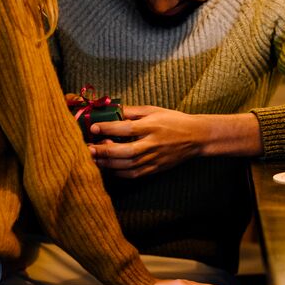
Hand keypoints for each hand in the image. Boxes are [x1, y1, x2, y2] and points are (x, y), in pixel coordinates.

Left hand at [89, 106, 205, 177]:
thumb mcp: (154, 110)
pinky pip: (134, 174)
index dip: (108, 128)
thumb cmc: (173, 120)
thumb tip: (112, 110)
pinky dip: (119, 173)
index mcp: (152, 126)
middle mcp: (152, 144)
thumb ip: (133, 111)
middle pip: (125, 151)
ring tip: (94, 158)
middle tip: (88, 148)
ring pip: (127, 166)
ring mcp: (154, 158)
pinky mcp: (155, 168)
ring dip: (108, 164)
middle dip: (104, 151)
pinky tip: (109, 168)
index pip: (127, 128)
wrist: (196, 137)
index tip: (94, 127)